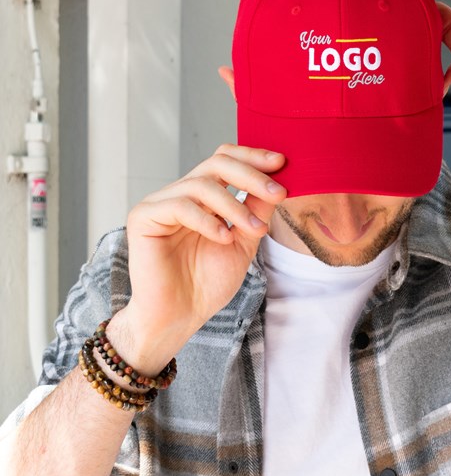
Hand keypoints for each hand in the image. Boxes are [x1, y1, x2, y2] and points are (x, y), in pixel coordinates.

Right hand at [108, 145, 286, 370]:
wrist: (179, 317)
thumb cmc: (207, 284)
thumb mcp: (244, 242)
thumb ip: (256, 210)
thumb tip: (277, 181)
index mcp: (202, 198)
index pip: (224, 161)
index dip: (252, 158)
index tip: (282, 163)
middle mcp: (180, 195)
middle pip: (216, 164)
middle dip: (251, 175)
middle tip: (278, 192)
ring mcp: (160, 204)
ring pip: (201, 185)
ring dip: (235, 206)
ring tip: (254, 230)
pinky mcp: (143, 217)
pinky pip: (180, 206)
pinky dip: (207, 221)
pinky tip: (224, 238)